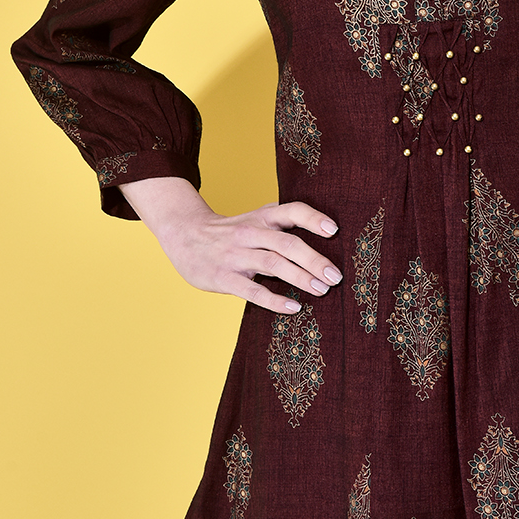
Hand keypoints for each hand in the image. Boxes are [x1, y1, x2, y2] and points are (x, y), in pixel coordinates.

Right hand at [119, 176, 340, 313]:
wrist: (183, 234)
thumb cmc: (229, 231)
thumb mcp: (253, 218)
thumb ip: (279, 222)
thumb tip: (321, 228)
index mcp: (261, 217)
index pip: (291, 210)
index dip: (313, 218)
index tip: (334, 230)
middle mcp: (250, 233)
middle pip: (287, 243)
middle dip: (314, 259)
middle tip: (336, 276)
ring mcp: (236, 255)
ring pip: (273, 265)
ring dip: (300, 278)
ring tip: (321, 290)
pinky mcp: (224, 277)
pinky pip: (253, 290)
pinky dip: (274, 300)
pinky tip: (293, 307)